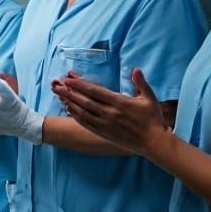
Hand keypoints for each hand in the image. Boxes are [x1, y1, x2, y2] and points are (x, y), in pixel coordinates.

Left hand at [53, 68, 168, 155]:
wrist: (153, 142)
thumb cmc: (153, 119)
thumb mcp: (149, 98)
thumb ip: (141, 83)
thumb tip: (135, 69)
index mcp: (120, 102)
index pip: (95, 91)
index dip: (81, 84)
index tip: (69, 79)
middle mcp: (109, 113)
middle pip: (85, 101)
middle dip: (70, 92)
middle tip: (57, 85)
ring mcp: (105, 124)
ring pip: (82, 112)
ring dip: (69, 103)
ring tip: (59, 95)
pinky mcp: (103, 133)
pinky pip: (86, 123)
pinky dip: (76, 116)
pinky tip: (69, 109)